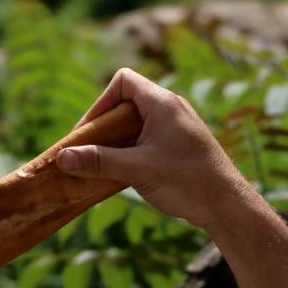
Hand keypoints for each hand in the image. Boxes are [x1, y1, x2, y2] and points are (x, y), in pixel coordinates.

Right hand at [56, 68, 252, 232]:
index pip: (123, 82)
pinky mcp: (175, 146)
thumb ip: (98, 162)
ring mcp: (173, 128)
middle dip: (101, 128)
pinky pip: (142, 140)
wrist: (227, 205)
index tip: (88, 133)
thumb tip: (61, 158)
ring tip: (97, 166)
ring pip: (132, 124)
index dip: (100, 103)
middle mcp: (169, 109)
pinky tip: (116, 174)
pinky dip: (125, 152)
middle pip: (123, 104)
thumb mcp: (137, 170)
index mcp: (163, 104)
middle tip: (86, 153)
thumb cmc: (187, 181)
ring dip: (111, 143)